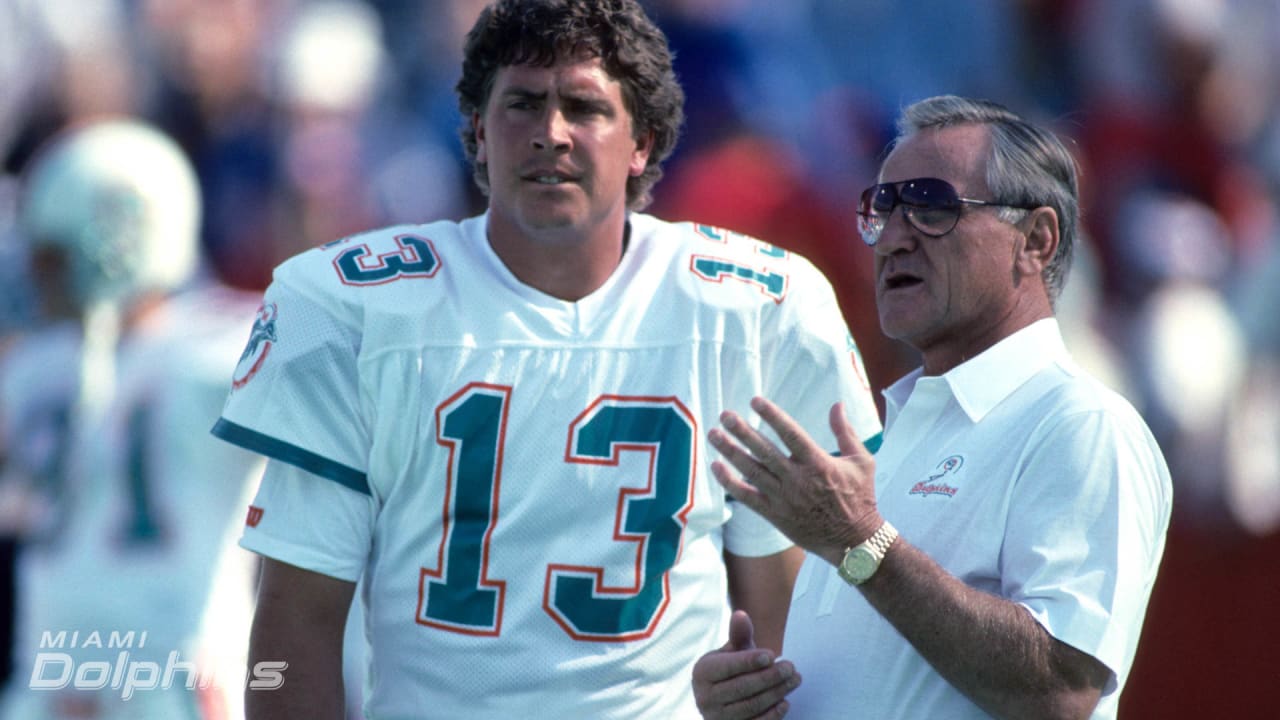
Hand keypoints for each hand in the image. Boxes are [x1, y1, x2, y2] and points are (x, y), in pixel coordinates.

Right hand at [692, 610, 799, 718]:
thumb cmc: (731, 669)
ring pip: (751, 706)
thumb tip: (741, 615)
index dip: (750, 661)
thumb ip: (739, 635)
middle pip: (742, 687)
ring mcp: (717, 717)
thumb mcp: (733, 651)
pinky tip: (785, 702)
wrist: (722, 699)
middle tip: (790, 667)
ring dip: (776, 693)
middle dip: (769, 677)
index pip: (728, 666)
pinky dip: (772, 715)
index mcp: (702, 672)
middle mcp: (705, 697)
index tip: (772, 655)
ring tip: (794, 680)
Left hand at [709, 398, 880, 564]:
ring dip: (730, 452)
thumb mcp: (861, 461)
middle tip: (725, 415)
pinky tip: (716, 468)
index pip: (790, 434)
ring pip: (751, 471)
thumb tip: (837, 404)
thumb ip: (845, 432)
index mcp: (818, 463)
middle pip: (764, 450)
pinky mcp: (775, 515)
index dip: (772, 416)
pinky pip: (747, 497)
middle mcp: (798, 479)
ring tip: (714, 435)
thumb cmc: (860, 498)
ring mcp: (784, 498)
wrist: (854, 541)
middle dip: (742, 431)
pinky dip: (730, 483)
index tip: (755, 401)